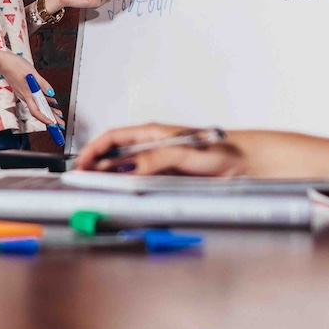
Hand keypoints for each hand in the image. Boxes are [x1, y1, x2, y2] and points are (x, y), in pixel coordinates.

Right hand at [0, 54, 62, 126]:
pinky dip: (45, 101)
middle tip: (60, 124)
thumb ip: (43, 84)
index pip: (36, 111)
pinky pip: (36, 98)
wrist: (3, 62)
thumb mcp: (32, 73)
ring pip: (39, 105)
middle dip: (51, 118)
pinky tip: (51, 100)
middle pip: (39, 110)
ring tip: (58, 115)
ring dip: (49, 110)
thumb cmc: (15, 66)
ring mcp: (25, 93)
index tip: (53, 124)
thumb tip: (52, 93)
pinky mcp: (25, 89)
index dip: (45, 119)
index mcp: (27, 94)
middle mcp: (26, 96)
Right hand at [75, 122, 246, 175]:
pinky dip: (129, 189)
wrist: (246, 164)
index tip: (82, 163)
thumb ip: (155, 159)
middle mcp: (153, 147)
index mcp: (153, 133)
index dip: (94, 150)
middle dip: (97, 167)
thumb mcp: (184, 153)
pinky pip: (142, 183)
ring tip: (99, 189)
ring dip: (112, 179)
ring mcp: (160, 163)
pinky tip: (125, 196)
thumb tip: (129, 168)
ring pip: (127, 171)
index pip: (113, 138)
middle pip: (116, 156)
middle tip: (85, 182)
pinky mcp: (168, 178)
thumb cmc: (222, 150)